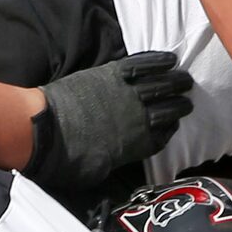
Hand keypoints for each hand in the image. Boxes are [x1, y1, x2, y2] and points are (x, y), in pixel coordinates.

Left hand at [27, 51, 193, 201]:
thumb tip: (115, 159)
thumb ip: (113, 162)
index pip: (163, 137)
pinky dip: (157, 61)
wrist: (44, 131)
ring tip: (185, 79)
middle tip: (187, 100)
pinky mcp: (112, 74)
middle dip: (180, 105)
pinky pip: (142, 64)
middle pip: (169, 110)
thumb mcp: (95, 173)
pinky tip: (169, 59)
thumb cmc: (65, 159)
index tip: (174, 125)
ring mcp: (127, 94)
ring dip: (176, 81)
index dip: (170, 130)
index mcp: (136, 145)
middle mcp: (138, 118)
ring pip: (161, 85)